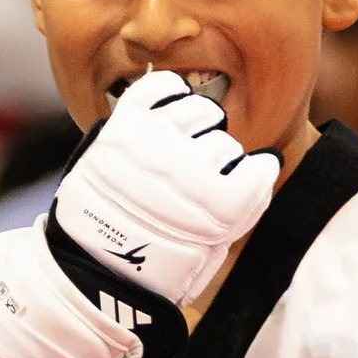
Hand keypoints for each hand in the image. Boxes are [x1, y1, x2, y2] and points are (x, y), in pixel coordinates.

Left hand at [52, 69, 278, 312]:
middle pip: (225, 146)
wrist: (93, 267)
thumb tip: (263, 168)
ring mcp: (153, 143)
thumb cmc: (157, 269)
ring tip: (187, 145)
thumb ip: (243, 211)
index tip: (245, 183)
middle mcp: (187, 168)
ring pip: (200, 111)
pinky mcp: (123, 127)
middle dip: (220, 163)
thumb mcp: (213, 255)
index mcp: (215, 207)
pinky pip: (158, 88)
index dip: (254, 179)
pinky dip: (171, 92)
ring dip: (201, 127)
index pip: (257, 172)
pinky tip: (175, 106)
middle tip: (201, 180)